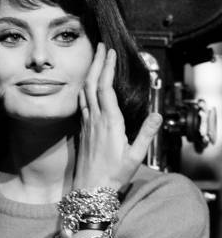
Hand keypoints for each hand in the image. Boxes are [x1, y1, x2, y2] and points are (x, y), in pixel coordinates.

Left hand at [74, 42, 161, 190]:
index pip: (105, 88)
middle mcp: (95, 120)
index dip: (107, 68)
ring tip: (95, 60)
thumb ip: (146, 134)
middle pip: (91, 84)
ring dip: (89, 74)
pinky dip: (84, 90)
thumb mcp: (135, 157)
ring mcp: (86, 125)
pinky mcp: (82, 132)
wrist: (89, 191)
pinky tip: (87, 88)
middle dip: (96, 63)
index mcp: (110, 123)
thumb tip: (157, 115)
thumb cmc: (112, 176)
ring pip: (84, 93)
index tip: (111, 52)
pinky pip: (81, 105)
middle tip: (101, 46)